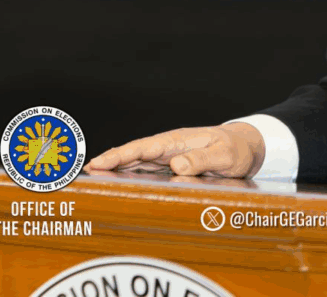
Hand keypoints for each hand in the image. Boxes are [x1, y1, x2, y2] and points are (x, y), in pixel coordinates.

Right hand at [83, 123, 265, 177]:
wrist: (245, 147)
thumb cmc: (236, 149)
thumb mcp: (226, 155)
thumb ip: (202, 159)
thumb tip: (176, 166)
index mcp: (177, 141)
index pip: (143, 148)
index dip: (120, 155)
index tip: (98, 163)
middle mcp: (167, 149)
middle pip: (132, 156)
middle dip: (107, 163)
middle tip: (82, 174)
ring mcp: (166, 158)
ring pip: (135, 165)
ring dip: (114, 171)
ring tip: (89, 182)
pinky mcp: (169, 168)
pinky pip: (145, 172)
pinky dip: (128, 176)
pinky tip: (114, 185)